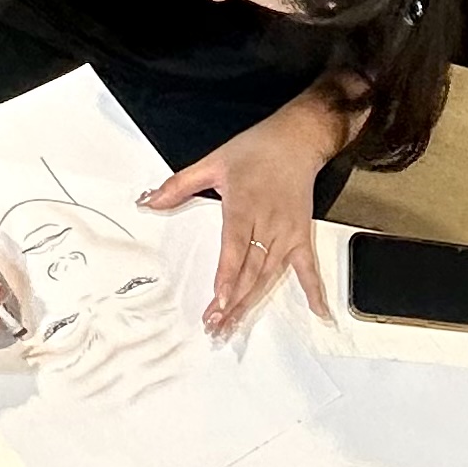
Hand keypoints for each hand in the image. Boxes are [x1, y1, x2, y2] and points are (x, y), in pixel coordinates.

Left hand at [139, 112, 331, 333]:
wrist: (296, 140)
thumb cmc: (255, 150)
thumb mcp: (213, 162)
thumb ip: (179, 185)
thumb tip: (148, 201)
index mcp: (244, 206)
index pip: (235, 247)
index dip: (229, 275)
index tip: (221, 300)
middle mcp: (268, 225)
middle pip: (250, 270)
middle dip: (233, 300)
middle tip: (215, 325)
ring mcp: (287, 234)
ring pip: (269, 276)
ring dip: (252, 303)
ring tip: (234, 325)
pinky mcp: (301, 237)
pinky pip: (308, 268)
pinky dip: (315, 291)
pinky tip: (319, 313)